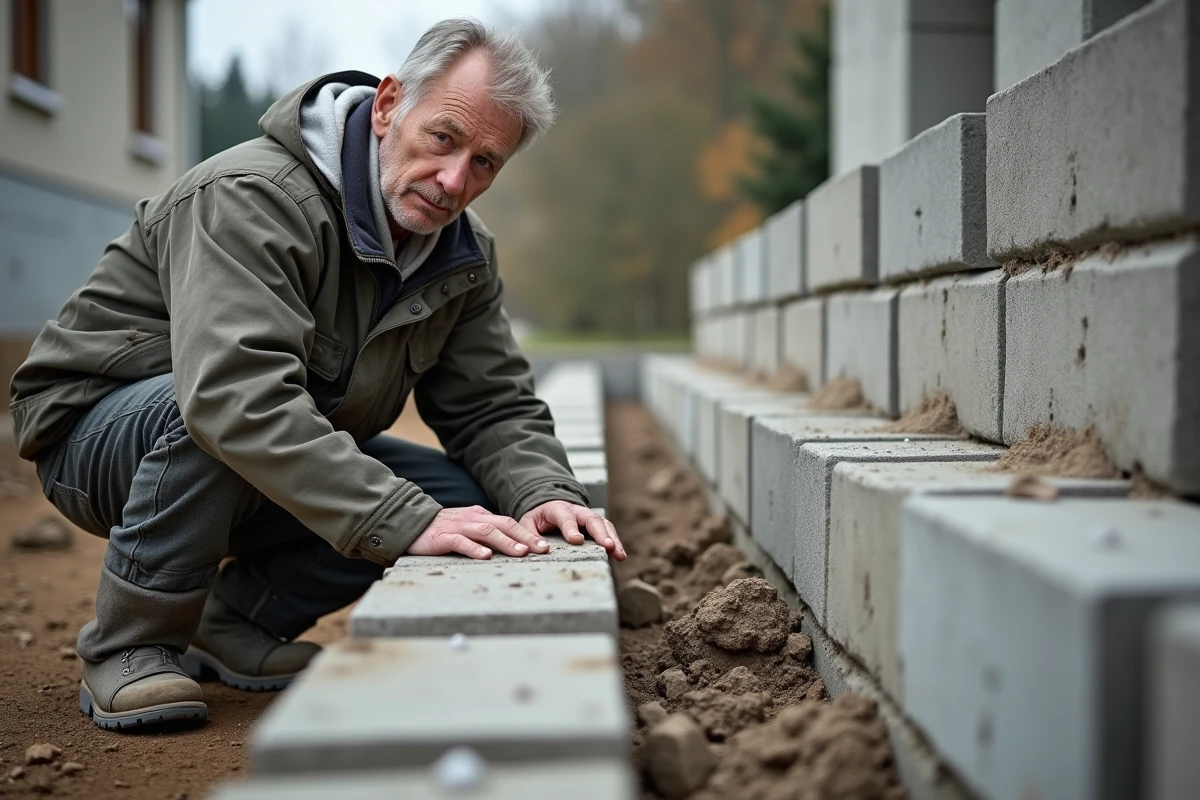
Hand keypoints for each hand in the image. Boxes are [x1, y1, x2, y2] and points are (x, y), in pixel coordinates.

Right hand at [407, 506, 549, 559]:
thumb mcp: (467, 528)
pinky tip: (486, 557)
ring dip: (505, 542)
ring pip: (486, 532)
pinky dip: (474, 549)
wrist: (410, 523)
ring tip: (521, 552)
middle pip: (504, 525)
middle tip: (542, 549)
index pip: (509, 523)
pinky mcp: (443, 537)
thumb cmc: (442, 530)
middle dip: (525, 537)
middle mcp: (473, 519)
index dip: (528, 534)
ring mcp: (459, 527)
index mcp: (480, 516)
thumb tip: (511, 544)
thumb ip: (485, 533)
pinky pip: (461, 542)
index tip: (544, 546)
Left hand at [518, 501, 625, 560]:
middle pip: (591, 518)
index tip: (576, 541)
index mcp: (558, 509)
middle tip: (608, 546)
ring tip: (619, 554)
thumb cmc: (538, 518)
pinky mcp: (596, 525)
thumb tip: (541, 550)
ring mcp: (588, 517)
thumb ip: (530, 535)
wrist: (549, 505)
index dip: (571, 528)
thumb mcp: (528, 523)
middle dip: (600, 532)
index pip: (566, 517)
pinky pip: (608, 531)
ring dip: (613, 538)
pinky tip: (620, 556)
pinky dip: (616, 542)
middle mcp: (577, 511)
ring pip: (604, 524)